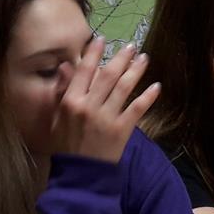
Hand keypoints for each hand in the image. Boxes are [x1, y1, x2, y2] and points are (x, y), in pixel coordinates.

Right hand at [52, 37, 160, 162]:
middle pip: (108, 75)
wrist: (81, 174)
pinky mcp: (122, 130)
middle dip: (120, 58)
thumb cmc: (66, 145)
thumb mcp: (57, 117)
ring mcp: (107, 118)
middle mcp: (89, 106)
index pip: (84, 71)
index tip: (102, 39)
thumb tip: (66, 66)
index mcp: (71, 101)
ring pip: (124, 88)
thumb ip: (61, 91)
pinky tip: (157, 86)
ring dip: (135, 71)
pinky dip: (148, 97)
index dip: (93, 53)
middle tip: (131, 46)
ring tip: (144, 58)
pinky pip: (137, 109)